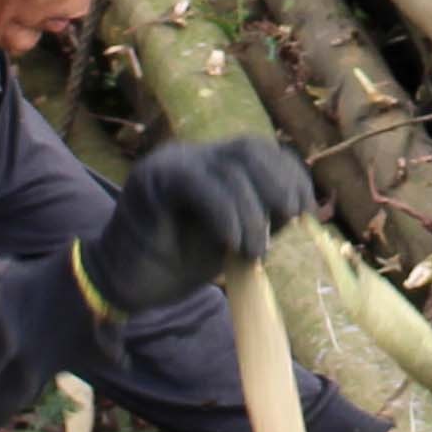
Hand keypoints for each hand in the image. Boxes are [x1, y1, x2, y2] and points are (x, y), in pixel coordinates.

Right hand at [74, 135, 313, 318]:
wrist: (125, 283)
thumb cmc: (178, 262)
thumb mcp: (233, 238)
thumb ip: (262, 218)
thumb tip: (303, 210)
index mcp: (215, 165)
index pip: (263, 152)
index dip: (291, 176)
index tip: (306, 211)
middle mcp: (194, 156)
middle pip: (251, 149)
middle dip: (279, 184)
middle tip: (288, 223)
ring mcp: (171, 163)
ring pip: (230, 167)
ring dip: (253, 211)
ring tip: (255, 250)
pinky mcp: (151, 180)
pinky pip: (198, 183)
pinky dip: (224, 212)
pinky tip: (231, 241)